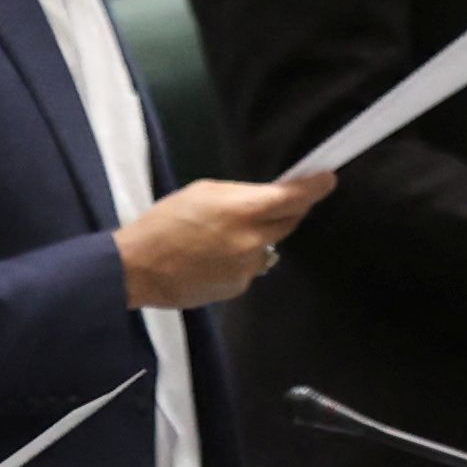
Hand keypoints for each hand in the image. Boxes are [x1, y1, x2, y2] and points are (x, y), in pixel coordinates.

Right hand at [118, 171, 332, 308]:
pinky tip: (210, 258)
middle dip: (285, 211)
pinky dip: (238, 259)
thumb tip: (266, 200)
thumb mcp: (200, 193)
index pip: (292, 198)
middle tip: (267, 205)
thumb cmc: (163, 222)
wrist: (139, 268)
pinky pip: (250, 267)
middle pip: (288, 222)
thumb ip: (238, 195)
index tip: (328, 180)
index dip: (314, 188)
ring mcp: (249, 267)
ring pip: (267, 246)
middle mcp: (254, 240)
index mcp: (242, 210)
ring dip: (255, 238)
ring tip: (217, 238)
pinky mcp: (240, 287)